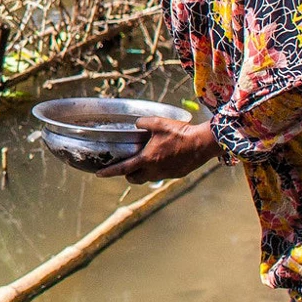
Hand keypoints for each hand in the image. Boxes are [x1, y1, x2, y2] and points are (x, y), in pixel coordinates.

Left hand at [96, 117, 219, 183]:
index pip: (122, 169)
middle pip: (134, 179)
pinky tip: (163, 159)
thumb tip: (137, 123)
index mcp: (146, 159)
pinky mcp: (176, 175)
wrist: (202, 143)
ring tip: (145, 162)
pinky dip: (158, 170)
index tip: (99, 174)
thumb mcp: (158, 122)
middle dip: (128, 175)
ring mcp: (165, 174)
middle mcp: (154, 170)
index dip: (109, 172)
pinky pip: (162, 175)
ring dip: (143, 173)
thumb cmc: (180, 132)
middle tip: (127, 166)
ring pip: (148, 178)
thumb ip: (143, 122)